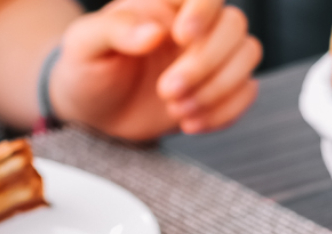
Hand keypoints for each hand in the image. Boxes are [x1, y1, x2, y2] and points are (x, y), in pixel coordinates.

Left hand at [51, 0, 261, 140]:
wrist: (92, 110)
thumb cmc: (86, 68)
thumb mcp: (84, 45)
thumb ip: (115, 29)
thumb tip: (154, 31)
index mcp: (165, 3)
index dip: (203, 11)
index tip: (180, 37)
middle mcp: (195, 24)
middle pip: (234, 25)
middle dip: (205, 63)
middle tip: (166, 90)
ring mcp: (211, 56)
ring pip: (248, 54)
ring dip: (218, 88)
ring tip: (177, 110)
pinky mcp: (218, 89)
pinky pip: (247, 91)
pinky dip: (225, 111)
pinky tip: (189, 123)